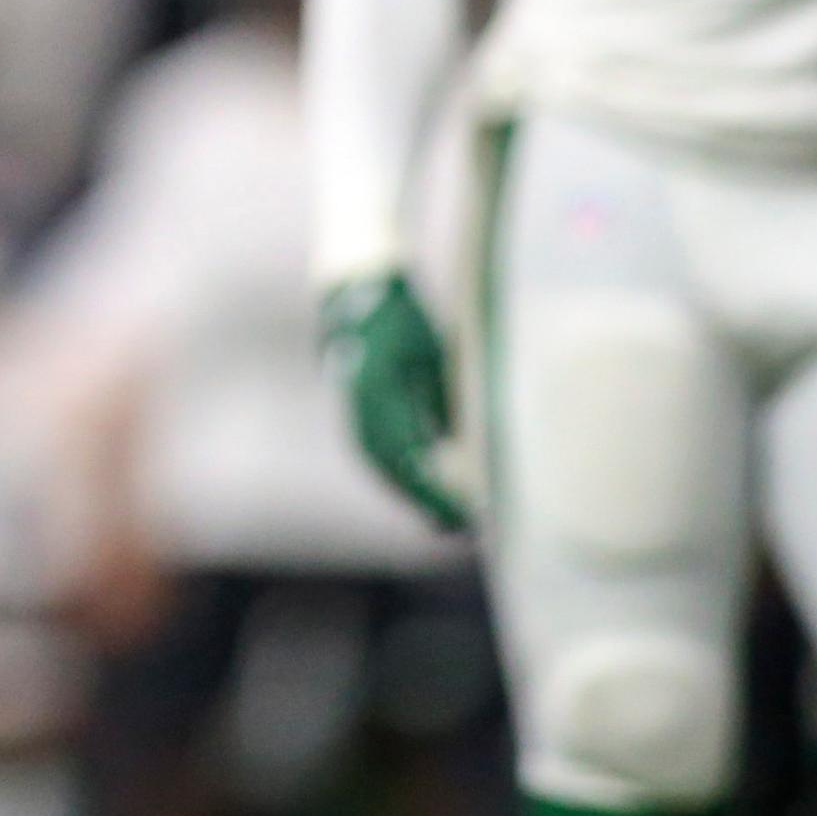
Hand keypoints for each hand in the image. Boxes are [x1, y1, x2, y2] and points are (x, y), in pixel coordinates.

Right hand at [321, 272, 466, 530]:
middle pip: (386, 466)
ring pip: (377, 462)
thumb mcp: (433, 357)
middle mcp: (358, 403)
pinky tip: (418, 487)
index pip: (405, 454)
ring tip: (440, 516)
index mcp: (377, 389)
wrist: (358, 290)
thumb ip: (442, 402)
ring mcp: (350, 406)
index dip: (432, 489)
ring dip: (406, 491)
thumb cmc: (404, 318)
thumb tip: (466, 451)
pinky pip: (372, 450)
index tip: (464, 511)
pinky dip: (396, 473)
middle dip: (419, 498)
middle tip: (456, 525)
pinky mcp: (353, 407)